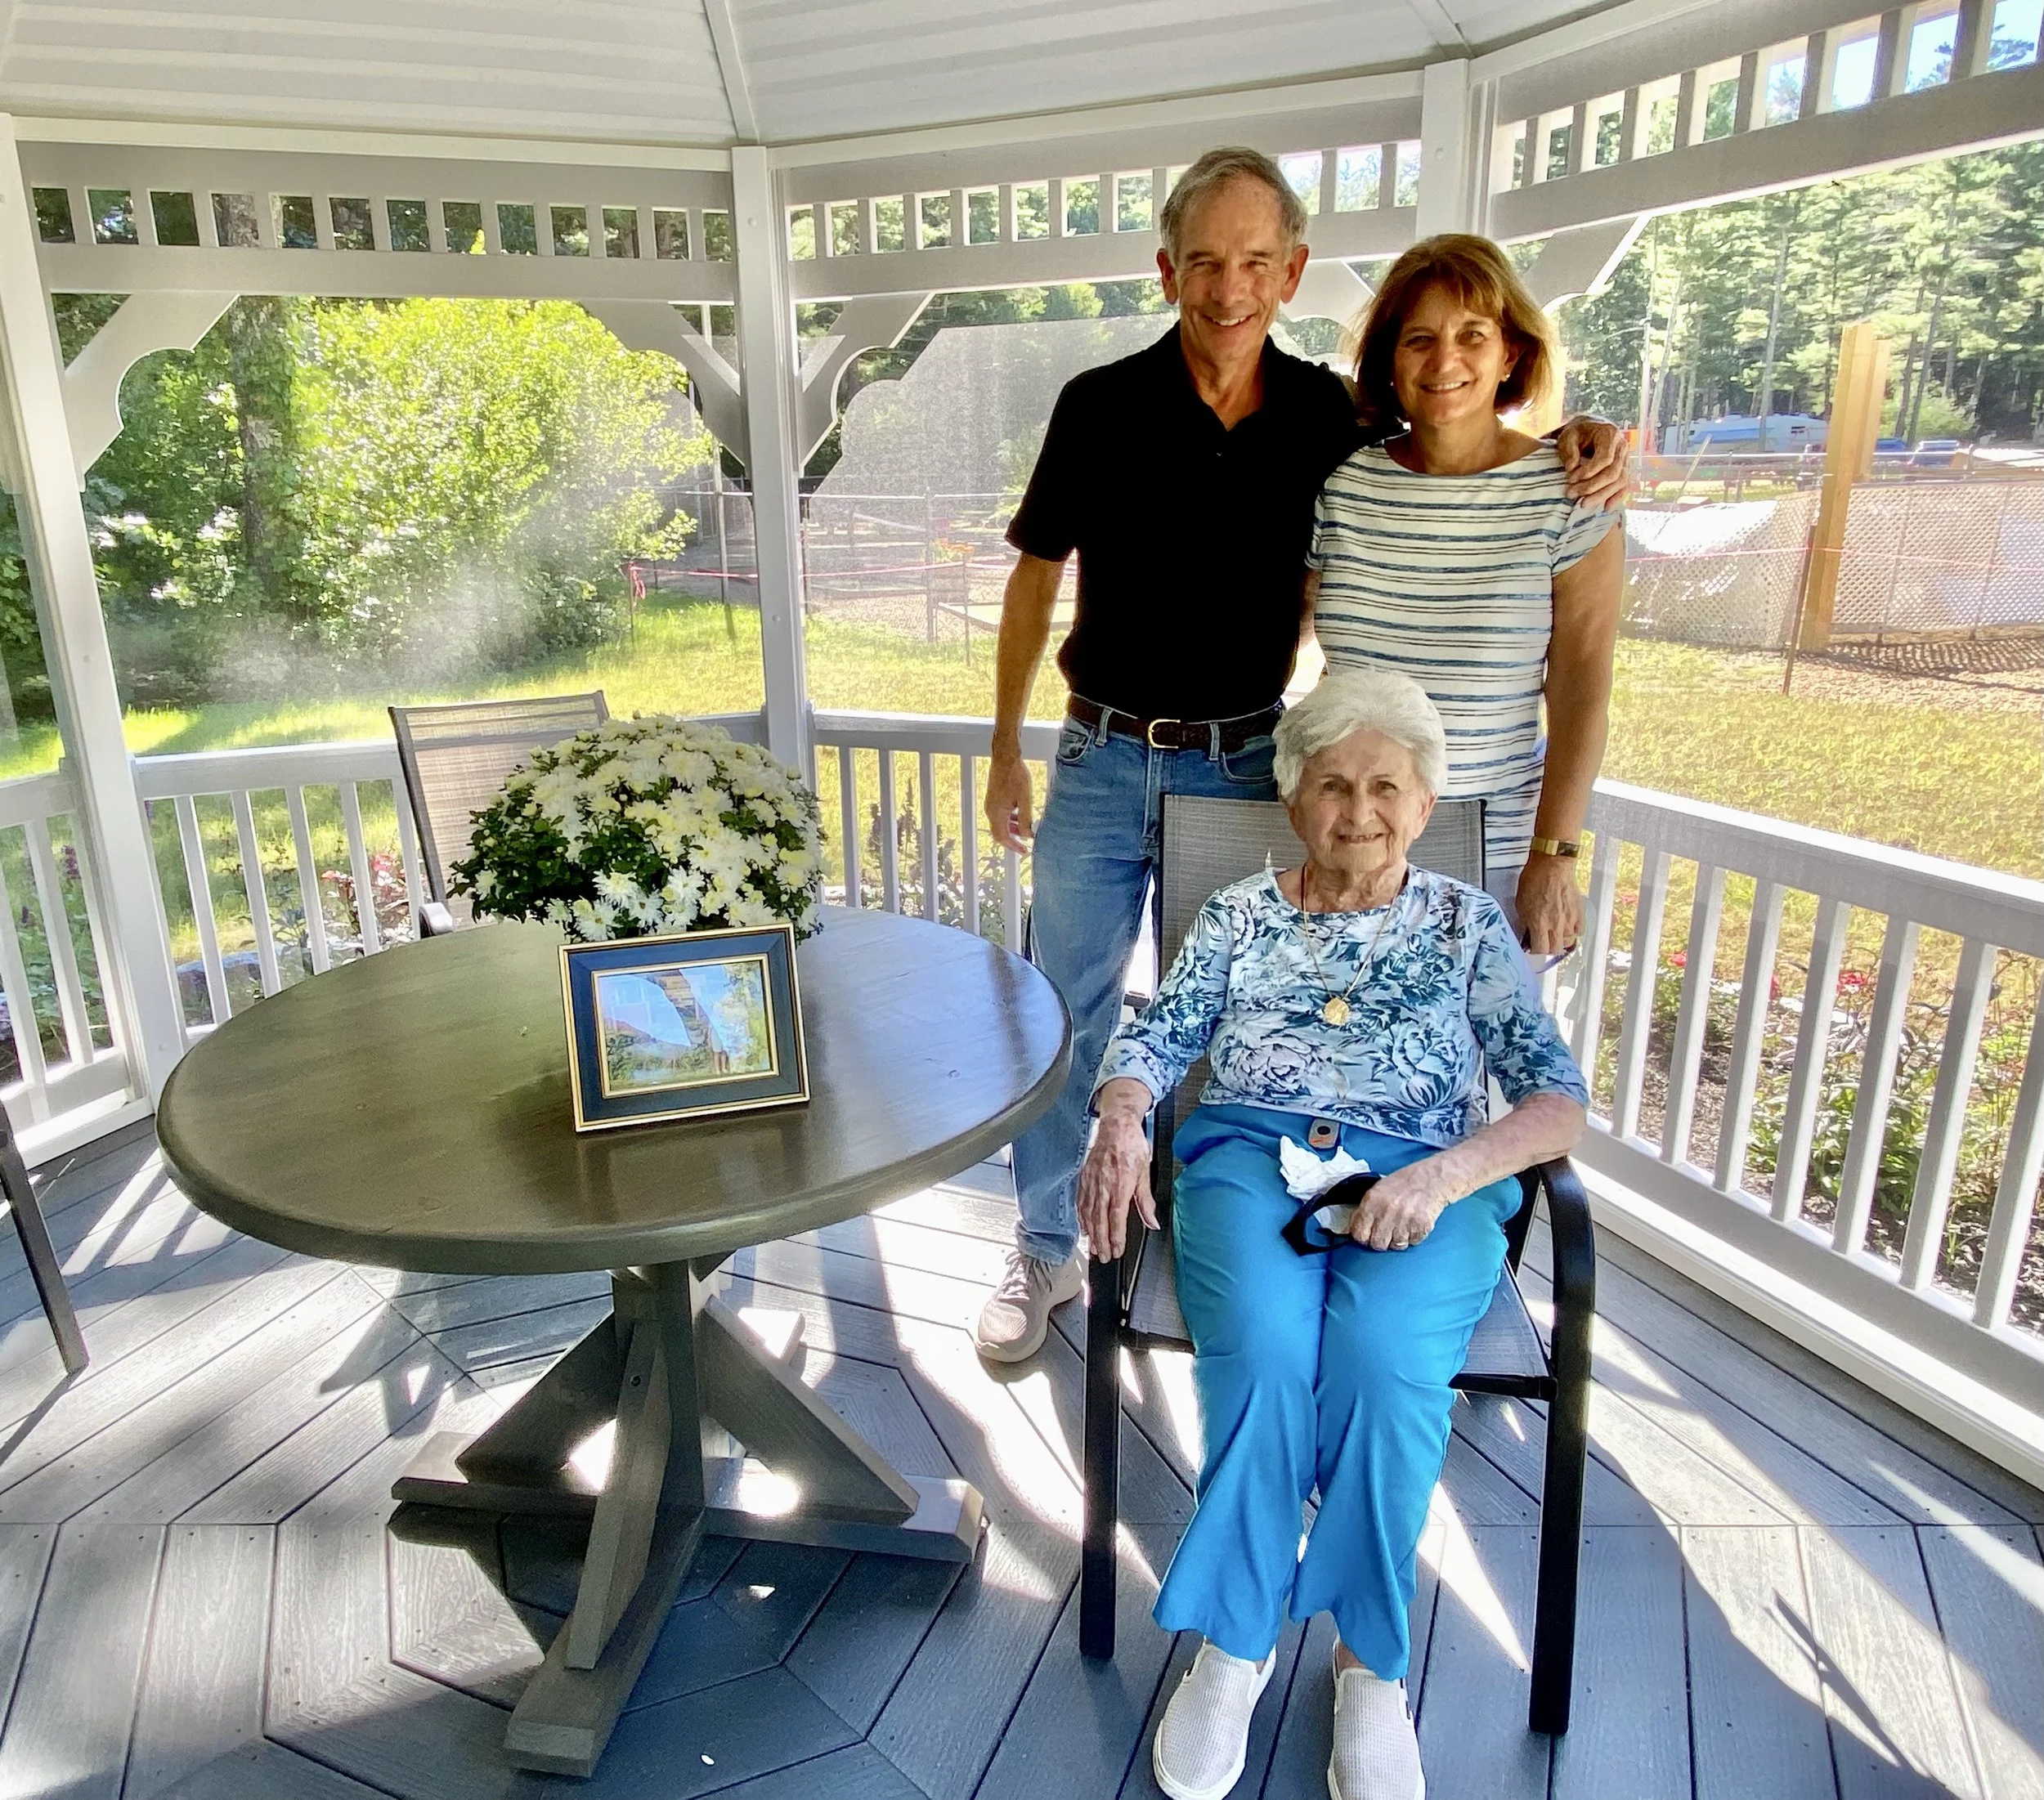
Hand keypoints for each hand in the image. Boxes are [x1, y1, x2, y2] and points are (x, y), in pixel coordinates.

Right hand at [985, 751, 1034, 850]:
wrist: (1005, 758)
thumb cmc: (1015, 776)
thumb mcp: (1025, 800)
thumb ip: (1026, 819)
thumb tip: (1028, 835)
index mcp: (997, 813)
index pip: (1003, 838)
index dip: (1014, 846)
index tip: (1025, 851)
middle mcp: (990, 811)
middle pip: (999, 833)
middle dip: (1012, 840)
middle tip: (1024, 846)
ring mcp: (990, 805)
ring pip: (1000, 824)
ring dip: (1012, 830)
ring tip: (1025, 831)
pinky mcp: (993, 799)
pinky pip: (999, 816)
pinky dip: (1009, 820)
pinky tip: (1020, 817)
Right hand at [1077, 1086, 1157, 1260]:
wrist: (1116, 1126)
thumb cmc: (1132, 1146)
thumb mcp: (1144, 1173)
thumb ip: (1146, 1201)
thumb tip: (1152, 1222)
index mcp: (1120, 1185)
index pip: (1116, 1218)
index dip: (1116, 1237)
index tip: (1117, 1250)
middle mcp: (1103, 1185)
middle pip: (1099, 1220)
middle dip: (1102, 1242)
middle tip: (1105, 1258)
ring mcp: (1091, 1182)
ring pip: (1088, 1213)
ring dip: (1091, 1234)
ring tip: (1094, 1248)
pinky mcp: (1084, 1178)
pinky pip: (1080, 1202)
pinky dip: (1081, 1218)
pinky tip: (1084, 1227)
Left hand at [1348, 1161, 1450, 1250]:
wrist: (1433, 1177)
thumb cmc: (1405, 1182)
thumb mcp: (1379, 1189)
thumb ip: (1366, 1209)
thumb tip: (1355, 1228)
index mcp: (1372, 1201)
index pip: (1359, 1233)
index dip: (1362, 1237)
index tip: (1367, 1236)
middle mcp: (1386, 1211)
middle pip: (1377, 1244)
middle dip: (1381, 1241)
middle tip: (1387, 1232)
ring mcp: (1404, 1220)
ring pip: (1395, 1246)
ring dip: (1398, 1239)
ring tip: (1403, 1224)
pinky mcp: (1421, 1227)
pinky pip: (1412, 1243)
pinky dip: (1413, 1237)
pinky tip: (1414, 1223)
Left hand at [1516, 853, 1582, 957]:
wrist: (1553, 865)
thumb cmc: (1535, 879)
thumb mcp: (1520, 902)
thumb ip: (1525, 921)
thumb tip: (1528, 933)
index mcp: (1539, 922)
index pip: (1540, 949)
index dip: (1535, 949)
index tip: (1533, 945)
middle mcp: (1556, 924)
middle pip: (1555, 949)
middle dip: (1548, 947)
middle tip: (1544, 940)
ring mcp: (1570, 919)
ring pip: (1568, 942)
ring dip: (1561, 940)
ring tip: (1555, 934)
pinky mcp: (1579, 912)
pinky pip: (1579, 931)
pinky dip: (1573, 931)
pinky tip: (1567, 926)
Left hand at [1555, 416, 1630, 511]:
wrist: (1591, 428)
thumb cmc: (1578, 432)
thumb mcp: (1569, 435)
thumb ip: (1569, 450)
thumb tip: (1572, 468)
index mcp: (1610, 435)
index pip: (1604, 459)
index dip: (1587, 472)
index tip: (1570, 479)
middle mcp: (1622, 446)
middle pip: (1613, 473)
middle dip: (1592, 487)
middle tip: (1571, 494)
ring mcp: (1626, 458)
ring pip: (1621, 481)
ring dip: (1602, 495)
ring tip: (1583, 505)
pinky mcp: (1625, 468)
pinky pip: (1626, 485)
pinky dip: (1617, 497)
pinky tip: (1606, 508)